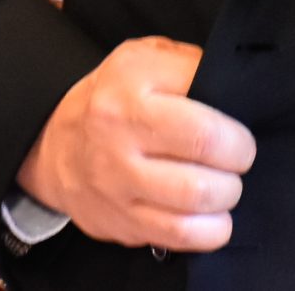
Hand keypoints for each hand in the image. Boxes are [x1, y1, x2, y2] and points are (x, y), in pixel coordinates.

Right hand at [17, 37, 255, 251]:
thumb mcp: (145, 57)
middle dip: (239, 157)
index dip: (237, 128)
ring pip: (195, 198)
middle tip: (238, 157)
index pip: (203, 107)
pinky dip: (210, 231)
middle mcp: (120, 133)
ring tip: (224, 185)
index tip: (239, 131)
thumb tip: (236, 89)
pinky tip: (212, 217)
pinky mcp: (121, 222)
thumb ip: (191, 65)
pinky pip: (179, 235)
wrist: (55, 145)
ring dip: (226, 195)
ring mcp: (118, 183)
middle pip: (206, 149)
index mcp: (132, 84)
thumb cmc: (115, 97)